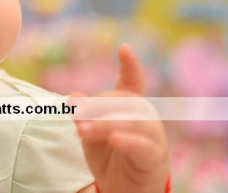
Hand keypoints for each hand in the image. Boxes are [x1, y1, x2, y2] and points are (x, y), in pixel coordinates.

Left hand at [70, 44, 168, 192]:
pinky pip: (142, 146)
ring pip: (128, 122)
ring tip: (82, 131)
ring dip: (103, 125)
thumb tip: (73, 97)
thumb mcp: (90, 132)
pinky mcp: (154, 157)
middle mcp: (145, 115)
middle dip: (95, 108)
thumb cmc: (109, 154)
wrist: (123, 188)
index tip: (124, 48)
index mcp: (130, 105)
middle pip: (120, 102)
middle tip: (75, 117)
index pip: (132, 80)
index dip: (130, 65)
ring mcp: (153, 135)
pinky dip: (128, 141)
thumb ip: (83, 114)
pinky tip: (115, 140)